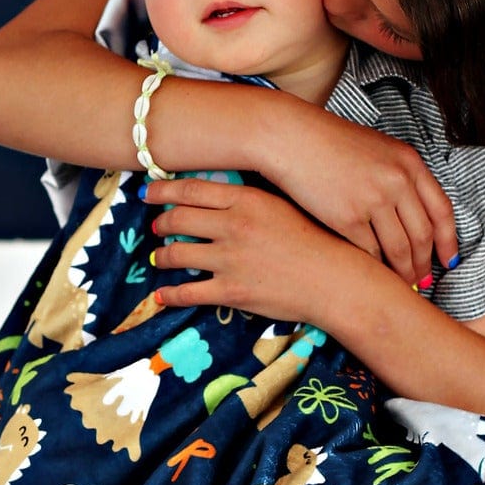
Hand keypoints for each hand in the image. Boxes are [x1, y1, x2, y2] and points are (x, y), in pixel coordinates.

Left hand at [145, 178, 383, 325]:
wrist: (336, 280)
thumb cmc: (318, 241)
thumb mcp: (285, 206)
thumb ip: (252, 200)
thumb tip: (223, 198)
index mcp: (247, 200)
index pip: (192, 190)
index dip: (164, 191)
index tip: (148, 192)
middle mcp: (233, 226)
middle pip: (179, 219)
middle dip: (161, 223)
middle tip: (157, 226)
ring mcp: (229, 259)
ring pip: (176, 254)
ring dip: (162, 256)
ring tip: (159, 258)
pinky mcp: (231, 291)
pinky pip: (187, 292)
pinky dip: (170, 294)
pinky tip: (162, 295)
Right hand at [259, 107, 457, 287]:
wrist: (292, 138)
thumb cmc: (330, 143)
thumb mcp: (378, 149)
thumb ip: (400, 175)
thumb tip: (413, 212)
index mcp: (409, 162)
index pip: (442, 210)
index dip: (448, 240)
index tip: (449, 259)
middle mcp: (397, 181)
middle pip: (422, 234)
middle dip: (424, 263)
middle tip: (423, 279)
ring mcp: (373, 200)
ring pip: (399, 248)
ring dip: (403, 270)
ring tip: (402, 281)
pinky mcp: (347, 217)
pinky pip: (370, 251)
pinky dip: (375, 266)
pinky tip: (374, 272)